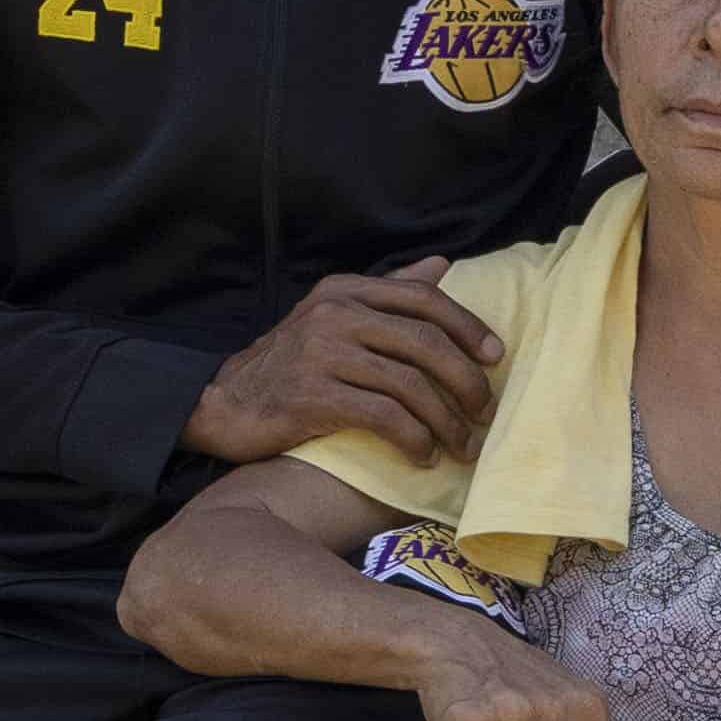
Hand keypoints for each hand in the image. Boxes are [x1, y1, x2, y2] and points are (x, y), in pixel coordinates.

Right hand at [186, 259, 504, 463]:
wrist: (224, 405)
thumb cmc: (290, 365)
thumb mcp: (334, 316)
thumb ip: (387, 292)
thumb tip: (441, 264)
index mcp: (345, 290)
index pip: (423, 299)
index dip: (467, 326)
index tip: (496, 356)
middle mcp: (334, 314)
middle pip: (425, 343)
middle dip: (466, 381)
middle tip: (486, 412)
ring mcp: (322, 354)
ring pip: (409, 384)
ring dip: (446, 421)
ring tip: (462, 446)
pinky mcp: (312, 396)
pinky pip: (383, 417)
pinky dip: (414, 439)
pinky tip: (423, 456)